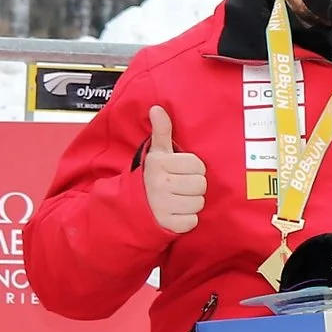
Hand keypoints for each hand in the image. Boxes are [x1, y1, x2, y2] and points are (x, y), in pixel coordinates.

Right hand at [142, 105, 206, 233]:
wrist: (130, 208)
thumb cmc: (149, 178)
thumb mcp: (155, 154)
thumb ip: (161, 131)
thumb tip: (157, 108)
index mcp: (160, 164)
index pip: (198, 165)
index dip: (193, 168)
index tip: (180, 171)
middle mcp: (160, 184)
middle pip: (201, 184)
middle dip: (193, 186)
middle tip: (180, 186)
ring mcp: (163, 205)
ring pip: (199, 203)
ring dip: (191, 203)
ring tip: (177, 199)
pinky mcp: (166, 224)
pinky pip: (192, 221)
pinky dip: (186, 219)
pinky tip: (175, 213)